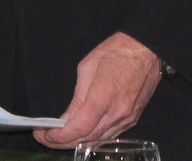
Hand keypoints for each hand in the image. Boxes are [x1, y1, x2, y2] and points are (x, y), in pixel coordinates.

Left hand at [35, 31, 161, 147]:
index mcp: (104, 95)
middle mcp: (117, 112)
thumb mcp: (87, 67)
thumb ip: (77, 97)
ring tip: (61, 137)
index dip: (59, 136)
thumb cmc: (116, 51)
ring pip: (98, 141)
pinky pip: (110, 136)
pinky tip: (82, 134)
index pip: (79, 128)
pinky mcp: (133, 119)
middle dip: (63, 142)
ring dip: (78, 142)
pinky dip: (94, 138)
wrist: (147, 49)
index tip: (44, 134)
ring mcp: (127, 118)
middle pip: (87, 139)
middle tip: (46, 138)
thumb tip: (67, 118)